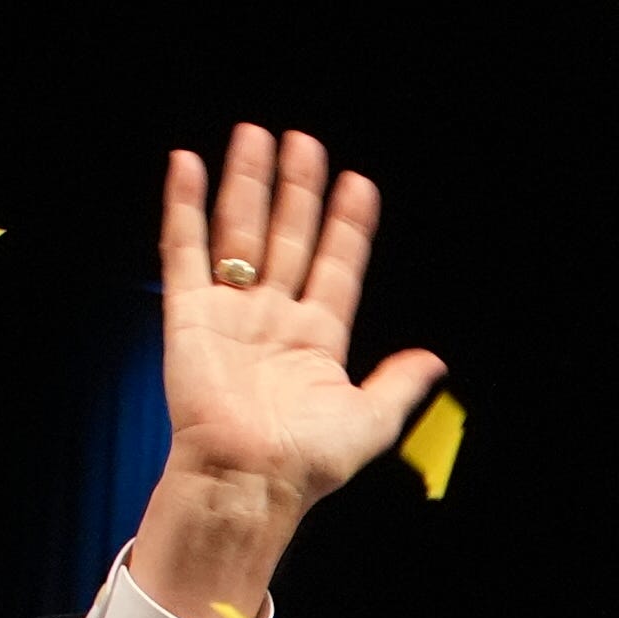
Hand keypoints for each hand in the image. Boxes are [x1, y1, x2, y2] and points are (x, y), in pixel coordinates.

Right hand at [121, 124, 447, 617]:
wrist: (247, 480)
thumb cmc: (304, 463)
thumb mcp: (370, 421)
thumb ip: (399, 383)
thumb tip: (434, 359)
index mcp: (316, 340)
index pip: (336, 266)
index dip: (347, 225)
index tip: (359, 184)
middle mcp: (273, 320)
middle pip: (289, 237)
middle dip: (297, 189)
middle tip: (304, 141)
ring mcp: (230, 313)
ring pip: (240, 232)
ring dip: (249, 184)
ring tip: (257, 136)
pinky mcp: (189, 315)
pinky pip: (184, 250)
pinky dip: (184, 207)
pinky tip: (188, 166)